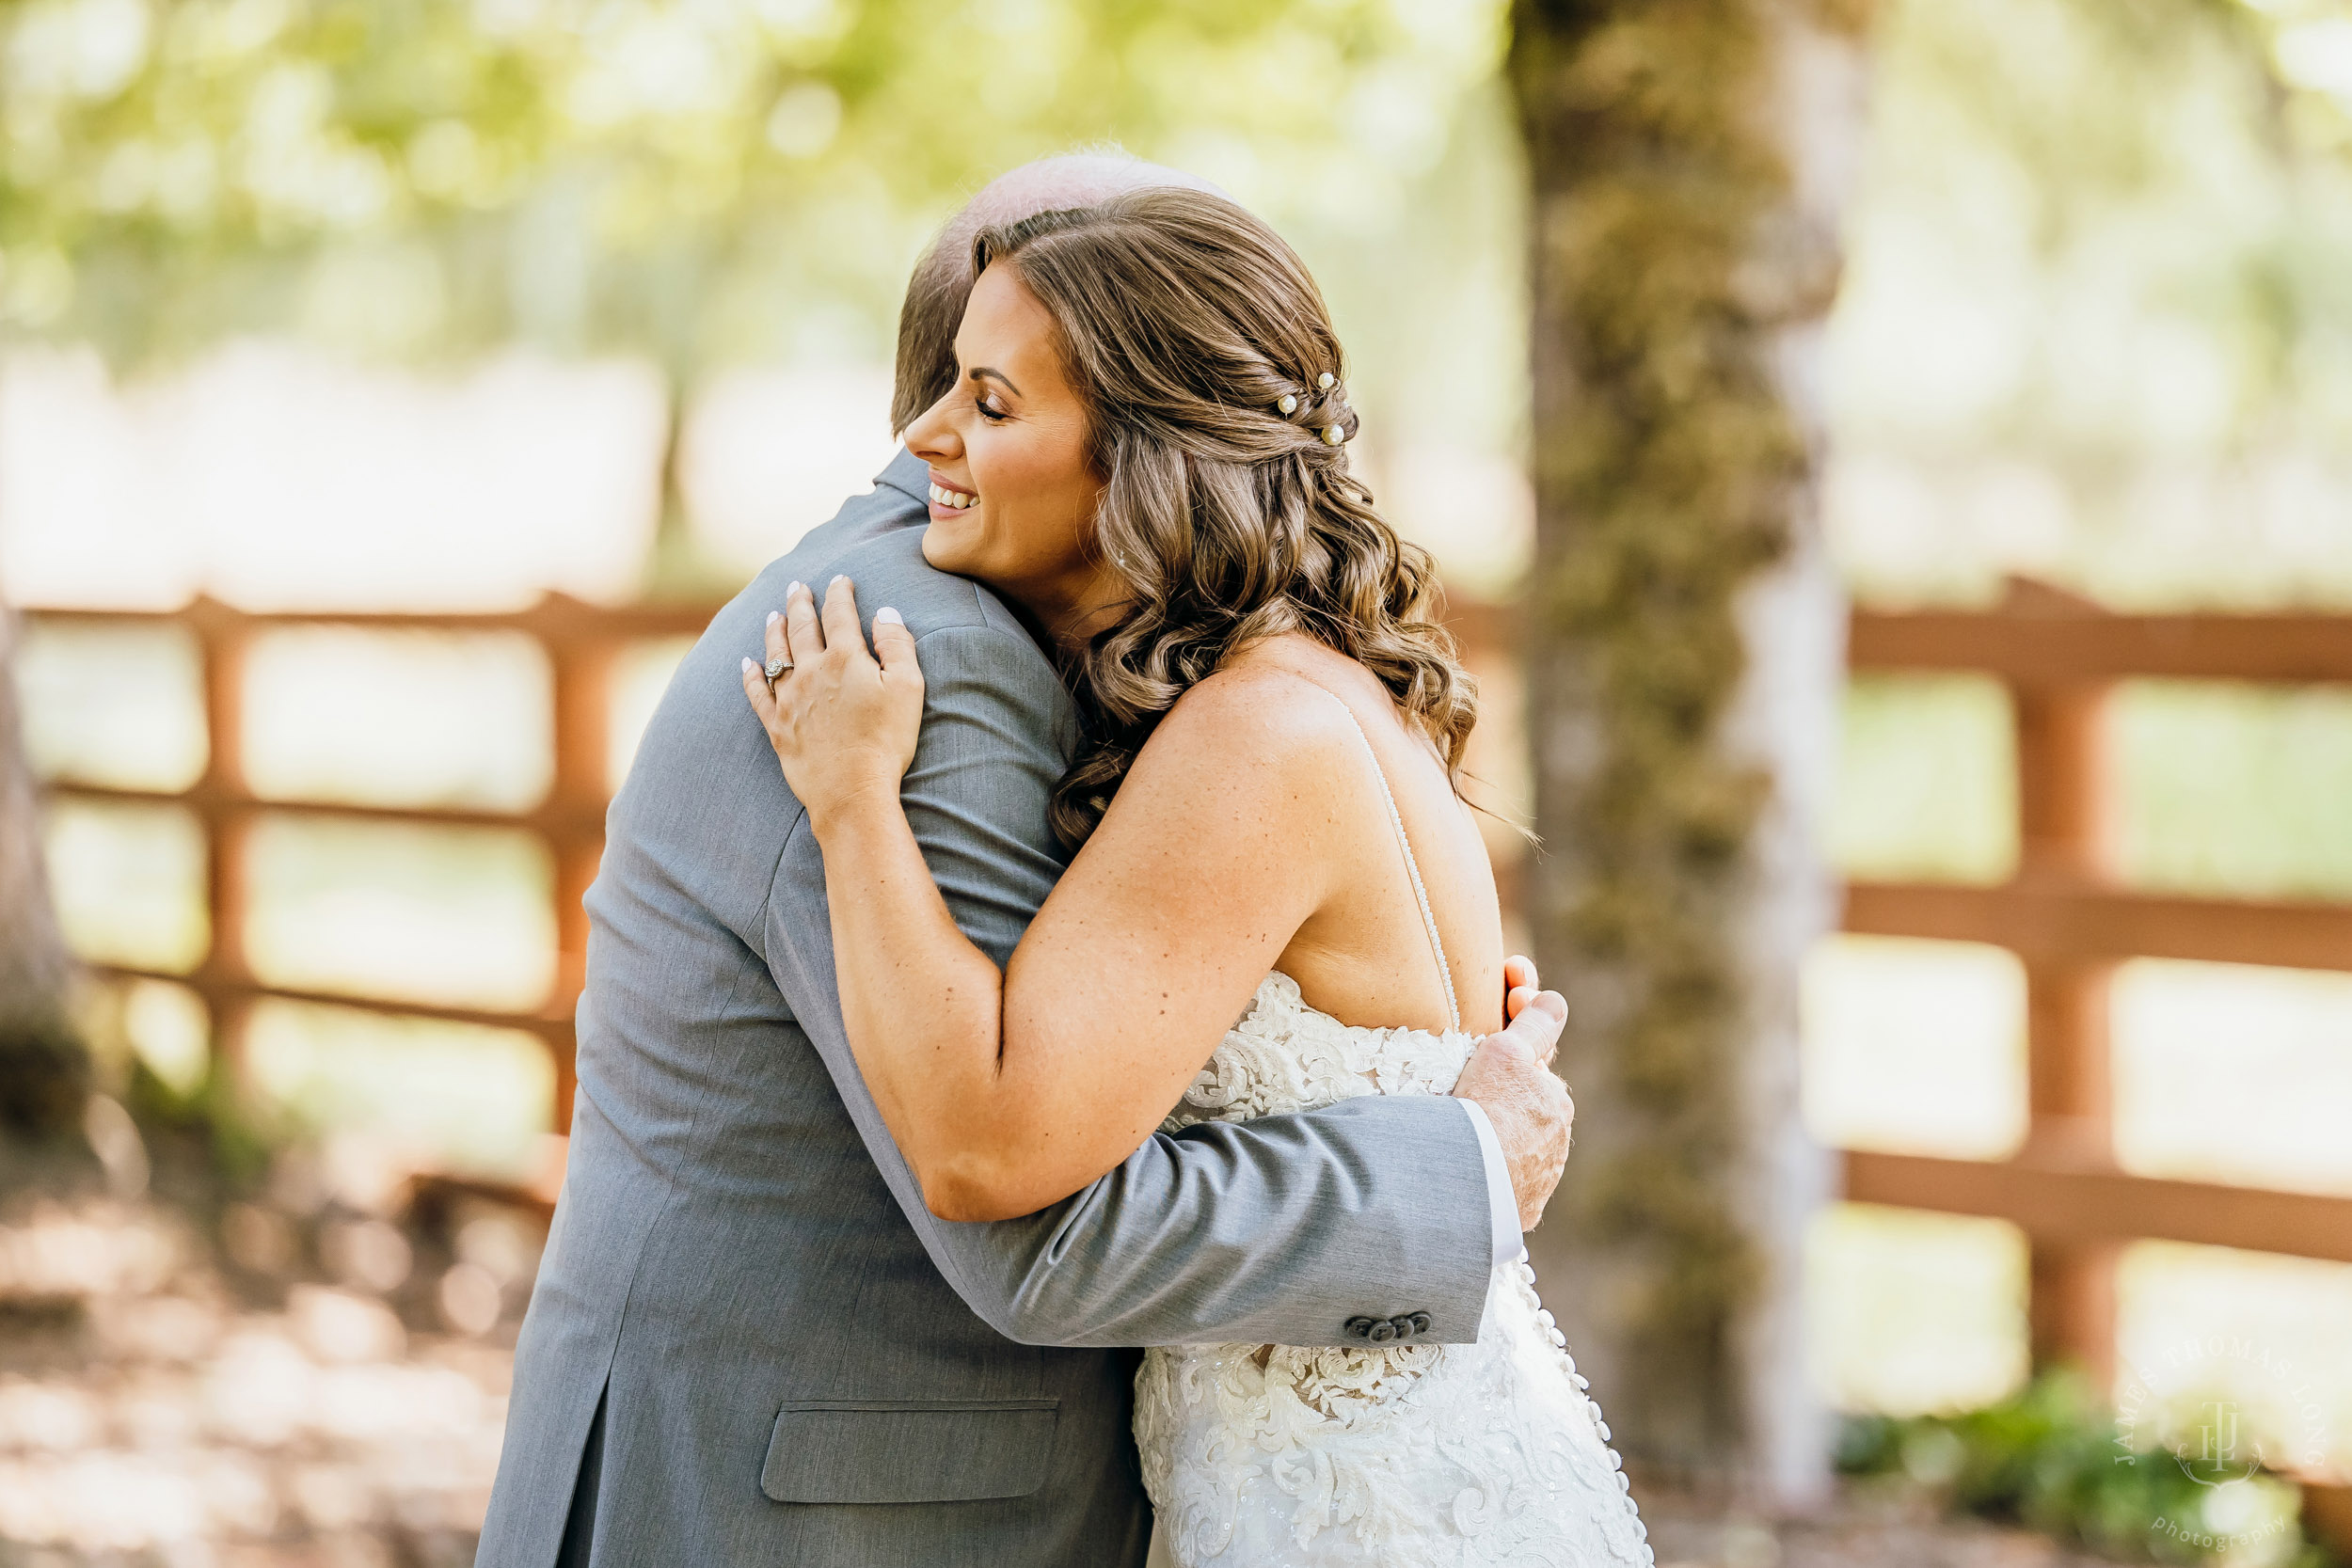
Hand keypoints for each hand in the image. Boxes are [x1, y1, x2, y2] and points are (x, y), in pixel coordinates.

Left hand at [740, 577, 924, 834]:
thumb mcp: (908, 688)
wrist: (851, 790)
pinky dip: (751, 676)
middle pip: (801, 627)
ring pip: (776, 654)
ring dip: (774, 630)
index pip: (839, 614)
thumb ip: (898, 645)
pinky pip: (758, 694)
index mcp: (844, 658)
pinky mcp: (778, 726)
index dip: (839, 593)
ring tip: (773, 614)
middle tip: (797, 586)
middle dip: (799, 603)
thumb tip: (886, 613)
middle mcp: (811, 671)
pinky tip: (746, 665)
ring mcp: (790, 699)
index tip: (839, 580)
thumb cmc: (886, 740)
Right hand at [1454, 955, 1572, 1231]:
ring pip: (1517, 1149)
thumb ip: (1535, 1024)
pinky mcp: (1517, 1216)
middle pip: (1526, 1110)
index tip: (1475, 1049)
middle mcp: (1556, 1145)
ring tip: (1458, 1135)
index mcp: (1555, 1103)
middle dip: (1505, 1098)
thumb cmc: (1484, 1109)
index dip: (1508, 1050)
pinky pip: (1505, 1187)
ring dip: (1497, 1138)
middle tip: (1463, 1092)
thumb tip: (1554, 1000)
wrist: (1465, 1183)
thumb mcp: (1506, 1052)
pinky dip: (1489, 1175)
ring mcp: (1539, 1183)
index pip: (1532, 1070)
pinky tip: (1466, 1170)